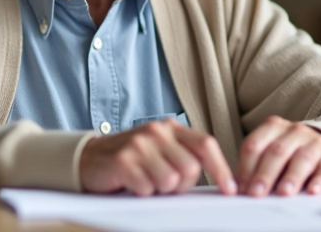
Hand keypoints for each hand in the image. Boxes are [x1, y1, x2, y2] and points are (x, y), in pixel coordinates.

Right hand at [79, 118, 236, 195]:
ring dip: (159, 190)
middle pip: (190, 169)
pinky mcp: (123, 161)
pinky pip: (147, 188)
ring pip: (170, 182)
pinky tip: (132, 183)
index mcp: (171, 127)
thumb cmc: (131, 158)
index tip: (231, 189)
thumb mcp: (160, 149)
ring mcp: (140, 145)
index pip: (206, 145)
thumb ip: (184, 156)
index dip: (221, 169)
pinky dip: (142, 192)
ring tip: (146, 181)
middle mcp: (157, 132)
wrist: (89, 158)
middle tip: (163, 183)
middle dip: (181, 185)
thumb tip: (219, 180)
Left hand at [237, 116, 320, 196]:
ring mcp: (315, 142)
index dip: (246, 168)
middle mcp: (294, 131)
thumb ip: (255, 169)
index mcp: (272, 127)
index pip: (254, 145)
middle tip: (256, 193)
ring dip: (291, 177)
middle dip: (265, 174)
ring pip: (302, 158)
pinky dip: (320, 180)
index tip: (241, 189)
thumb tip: (238, 191)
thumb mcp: (270, 155)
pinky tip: (313, 191)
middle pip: (276, 152)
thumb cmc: (289, 156)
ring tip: (283, 193)